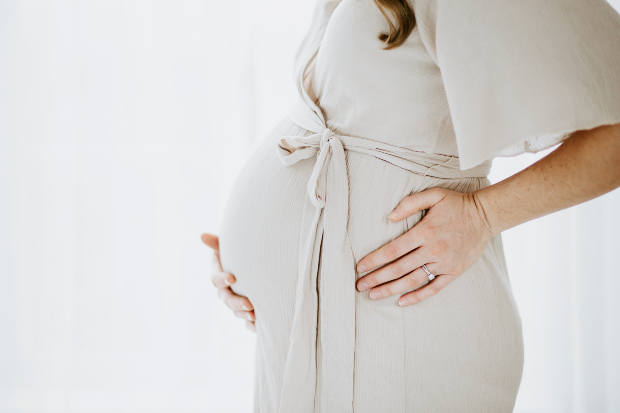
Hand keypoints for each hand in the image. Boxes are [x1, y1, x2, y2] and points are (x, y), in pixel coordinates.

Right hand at [201, 233, 255, 331]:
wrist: (255, 264)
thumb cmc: (239, 253)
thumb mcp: (228, 246)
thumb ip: (217, 243)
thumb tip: (202, 235)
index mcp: (219, 275)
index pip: (216, 279)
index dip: (222, 279)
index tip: (232, 278)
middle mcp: (226, 291)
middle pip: (227, 300)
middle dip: (237, 303)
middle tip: (249, 304)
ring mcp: (236, 302)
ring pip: (237, 312)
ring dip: (245, 315)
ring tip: (255, 316)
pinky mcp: (248, 312)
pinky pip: (248, 323)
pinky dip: (253, 326)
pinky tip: (260, 327)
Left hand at [355, 188, 492, 305]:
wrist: (486, 215)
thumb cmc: (457, 204)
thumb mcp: (434, 194)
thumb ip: (409, 203)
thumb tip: (388, 217)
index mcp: (425, 232)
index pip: (393, 250)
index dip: (374, 260)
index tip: (360, 267)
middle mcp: (433, 250)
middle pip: (398, 268)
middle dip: (377, 278)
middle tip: (359, 285)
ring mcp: (444, 263)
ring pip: (413, 280)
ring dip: (391, 289)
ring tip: (374, 295)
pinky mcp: (454, 272)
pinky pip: (433, 288)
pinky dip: (417, 296)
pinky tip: (401, 301)